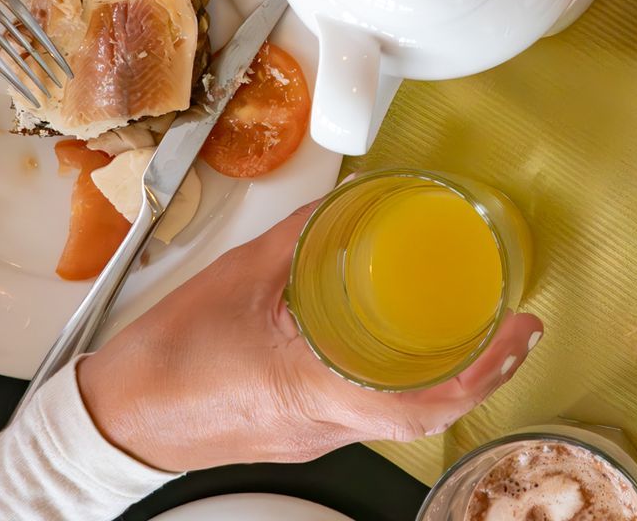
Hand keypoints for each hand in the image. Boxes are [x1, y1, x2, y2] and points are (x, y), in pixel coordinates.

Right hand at [76, 205, 542, 469]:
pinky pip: (363, 408)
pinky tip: (397, 345)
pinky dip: (395, 378)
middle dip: (477, 371)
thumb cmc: (167, 362)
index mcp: (315, 390)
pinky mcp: (298, 432)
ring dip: (438, 375)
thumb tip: (352, 200)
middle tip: (509, 326)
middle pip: (422, 411)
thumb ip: (303, 236)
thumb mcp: (242, 276)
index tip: (519, 332)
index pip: (423, 403)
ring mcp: (313, 436)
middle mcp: (323, 425)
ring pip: (395, 412)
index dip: (485, 371)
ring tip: (466, 327)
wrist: (116, 416)